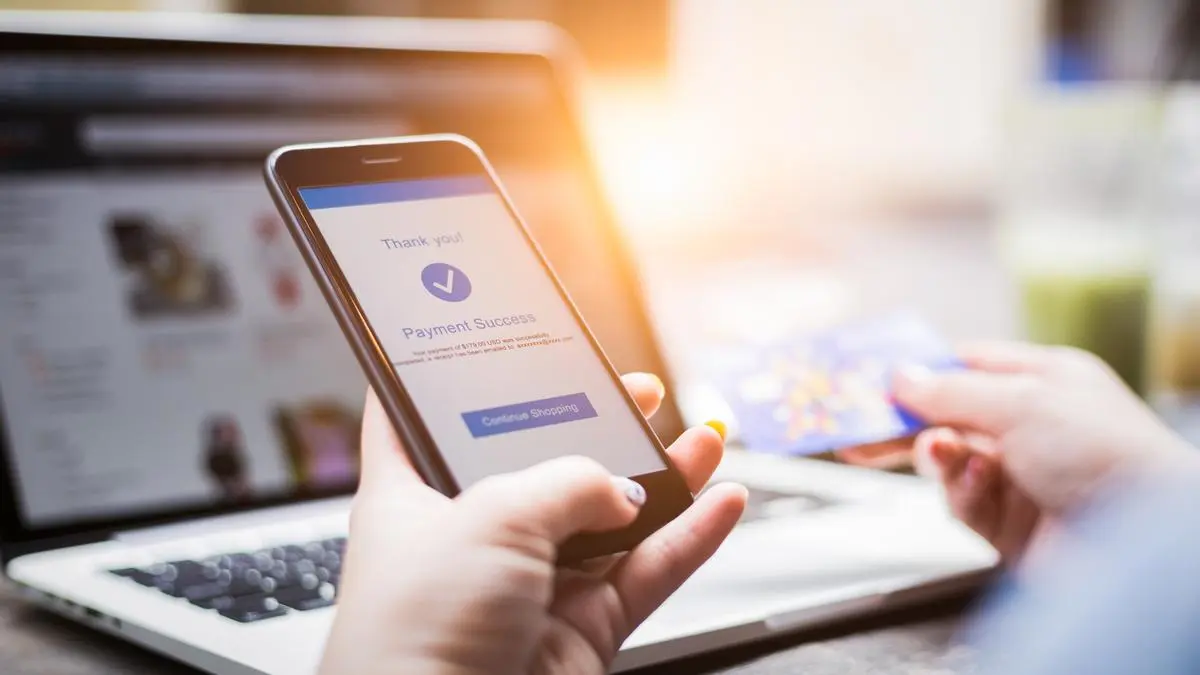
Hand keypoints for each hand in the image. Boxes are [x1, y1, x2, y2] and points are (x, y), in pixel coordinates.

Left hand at [320, 373, 747, 674]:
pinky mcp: (577, 631)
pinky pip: (645, 574)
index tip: (487, 344)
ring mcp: (528, 586)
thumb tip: (621, 490)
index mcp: (413, 495)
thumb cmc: (418, 632)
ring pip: (608, 519)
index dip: (454, 376)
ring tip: (704, 437)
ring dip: (662, 478)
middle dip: (595, 425)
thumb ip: (567, 483)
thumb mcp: (491, 516)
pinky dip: (688, 540)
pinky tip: (722, 504)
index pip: (421, 419)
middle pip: (541, 464)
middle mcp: (470, 537)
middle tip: (635, 392)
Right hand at [894, 342, 1195, 562]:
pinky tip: (977, 486)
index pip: (966, 366)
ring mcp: (1018, 477)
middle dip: (902, 422)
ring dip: (936, 456)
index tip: (873, 377)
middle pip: (945, 416)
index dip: (919, 370)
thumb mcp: (1021, 402)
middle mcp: (1030, 428)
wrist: (1142, 541)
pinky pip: (961, 502)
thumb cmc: (1107, 455)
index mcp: (1044, 383)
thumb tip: (900, 377)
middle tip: (854, 429)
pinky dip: (961, 492)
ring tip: (939, 453)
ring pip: (946, 462)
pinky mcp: (1007, 524)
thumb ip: (951, 390)